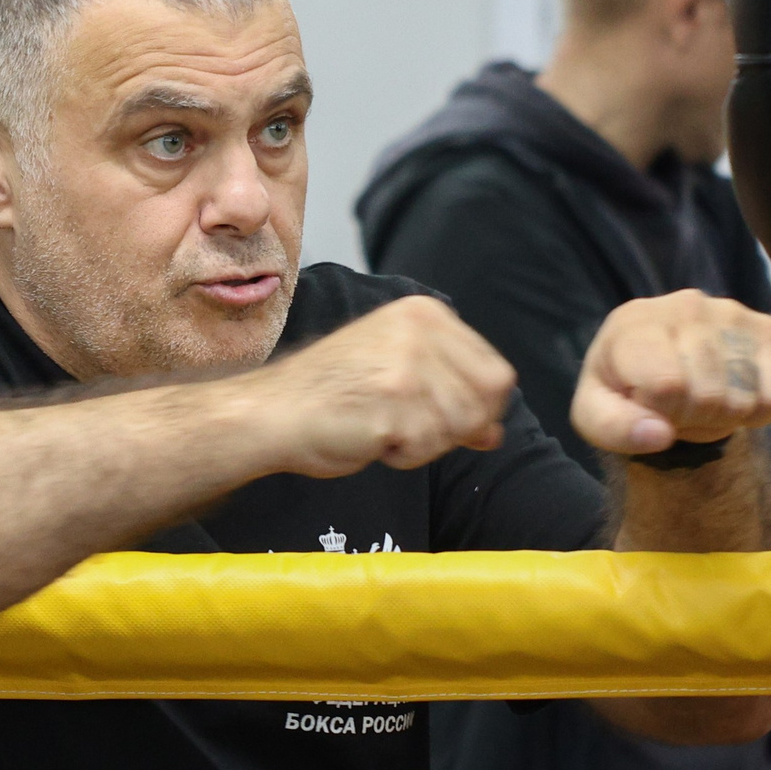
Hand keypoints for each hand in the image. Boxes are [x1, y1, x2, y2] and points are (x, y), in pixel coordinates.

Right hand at [257, 295, 516, 477]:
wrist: (273, 411)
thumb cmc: (332, 394)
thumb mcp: (399, 372)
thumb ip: (453, 392)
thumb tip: (494, 433)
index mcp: (425, 314)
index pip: (497, 374)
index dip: (480, 409)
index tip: (444, 418)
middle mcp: (419, 331)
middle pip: (486, 403)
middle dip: (456, 428)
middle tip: (410, 426)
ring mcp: (406, 365)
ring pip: (459, 428)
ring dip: (425, 443)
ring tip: (384, 426)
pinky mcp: (392, 402)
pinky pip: (427, 447)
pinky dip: (404, 455)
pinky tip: (371, 436)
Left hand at [571, 293, 770, 455]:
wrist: (657, 364)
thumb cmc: (623, 389)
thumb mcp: (596, 414)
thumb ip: (614, 428)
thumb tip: (658, 435)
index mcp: (634, 324)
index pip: (669, 386)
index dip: (664, 416)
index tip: (651, 409)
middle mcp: (686, 306)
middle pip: (710, 397)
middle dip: (693, 421)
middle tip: (678, 410)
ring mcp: (732, 313)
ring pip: (745, 399)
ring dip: (724, 418)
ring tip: (701, 401)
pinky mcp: (767, 328)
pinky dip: (759, 412)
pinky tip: (734, 396)